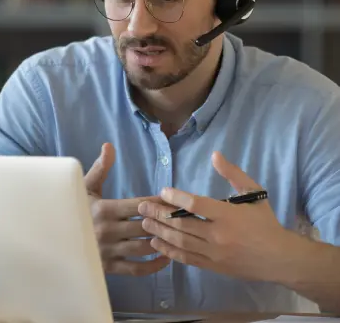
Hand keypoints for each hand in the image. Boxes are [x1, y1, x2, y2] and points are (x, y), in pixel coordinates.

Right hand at [85, 142, 170, 276]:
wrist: (58, 238)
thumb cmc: (76, 209)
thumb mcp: (86, 187)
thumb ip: (101, 168)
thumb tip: (109, 146)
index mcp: (104, 209)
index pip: (139, 206)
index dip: (159, 203)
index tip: (174, 201)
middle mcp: (107, 230)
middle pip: (145, 226)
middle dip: (165, 222)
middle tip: (183, 219)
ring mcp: (109, 251)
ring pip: (144, 247)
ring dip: (162, 241)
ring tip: (175, 235)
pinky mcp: (109, 268)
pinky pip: (137, 269)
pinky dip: (154, 265)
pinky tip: (165, 256)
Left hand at [138, 151, 294, 282]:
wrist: (280, 258)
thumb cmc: (265, 222)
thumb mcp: (254, 192)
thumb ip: (233, 174)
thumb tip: (215, 155)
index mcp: (228, 215)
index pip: (195, 205)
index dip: (176, 198)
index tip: (162, 191)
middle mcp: (218, 235)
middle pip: (181, 224)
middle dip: (158, 214)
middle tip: (142, 206)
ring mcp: (214, 253)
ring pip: (180, 242)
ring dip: (159, 231)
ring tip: (144, 222)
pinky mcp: (212, 266)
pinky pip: (186, 258)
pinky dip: (169, 251)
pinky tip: (156, 243)